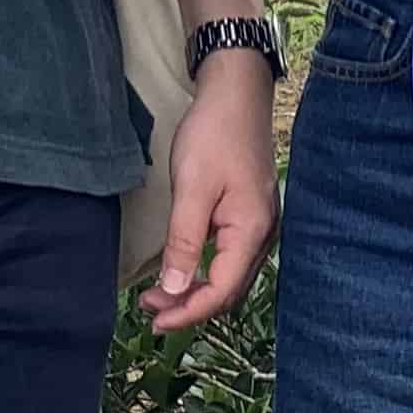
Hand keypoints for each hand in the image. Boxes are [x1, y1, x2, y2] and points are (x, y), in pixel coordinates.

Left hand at [146, 59, 280, 333]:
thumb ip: (184, 242)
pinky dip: (205, 271)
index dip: (187, 312)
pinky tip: (183, 268)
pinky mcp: (251, 215)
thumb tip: (173, 289)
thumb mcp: (192, 188)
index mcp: (251, 231)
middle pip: (228, 290)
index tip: (153, 320)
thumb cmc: (214, 134)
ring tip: (159, 295)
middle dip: (189, 305)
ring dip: (196, 290)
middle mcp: (263, 234)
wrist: (236, 92)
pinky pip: (230, 258)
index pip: (221, 292)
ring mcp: (260, 225)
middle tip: (149, 309)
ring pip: (229, 276)